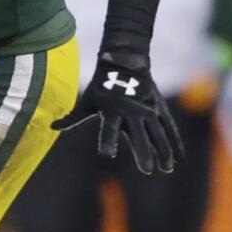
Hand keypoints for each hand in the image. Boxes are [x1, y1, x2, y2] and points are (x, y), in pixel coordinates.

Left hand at [53, 50, 184, 173]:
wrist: (125, 62)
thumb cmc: (102, 86)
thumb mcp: (87, 100)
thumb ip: (73, 117)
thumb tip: (52, 126)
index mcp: (111, 110)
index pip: (108, 128)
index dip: (107, 141)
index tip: (107, 155)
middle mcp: (131, 110)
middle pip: (139, 134)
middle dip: (143, 151)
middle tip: (147, 170)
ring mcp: (147, 108)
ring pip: (158, 132)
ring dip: (163, 150)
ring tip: (166, 168)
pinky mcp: (158, 107)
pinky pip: (169, 127)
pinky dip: (175, 141)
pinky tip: (179, 159)